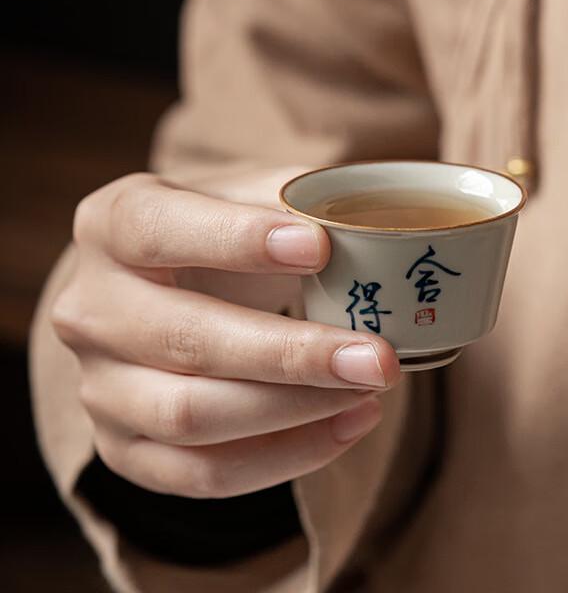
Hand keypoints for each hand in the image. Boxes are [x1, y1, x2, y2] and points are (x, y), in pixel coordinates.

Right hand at [51, 171, 399, 498]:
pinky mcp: (124, 447)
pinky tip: (347, 425)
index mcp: (112, 224)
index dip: (238, 239)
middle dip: (292, 354)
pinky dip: (286, 457)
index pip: (159, 231)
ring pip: (193, 417)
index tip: (321, 247)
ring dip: (297, 411)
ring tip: (371, 390)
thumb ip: (293, 195)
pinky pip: (202, 474)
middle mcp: (90, 308)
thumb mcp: (242, 193)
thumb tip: (363, 224)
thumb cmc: (213, 233)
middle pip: (187, 341)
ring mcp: (99, 386)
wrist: (157, 290)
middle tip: (377, 356)